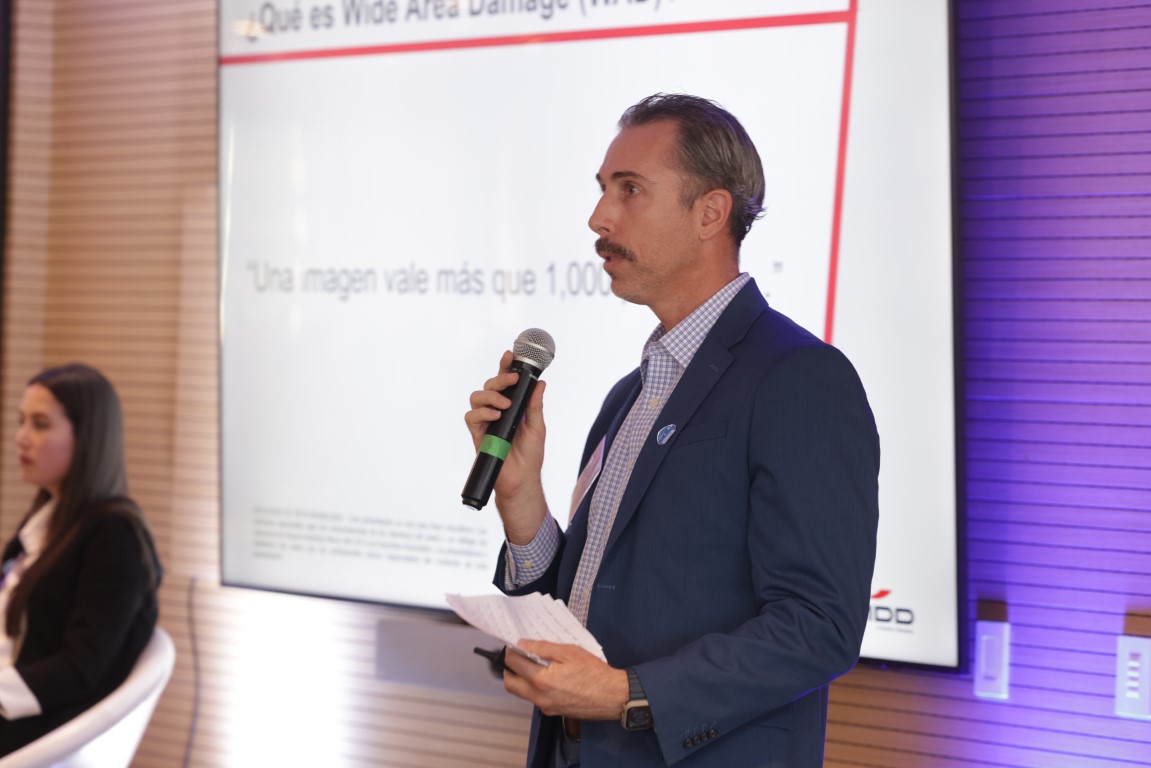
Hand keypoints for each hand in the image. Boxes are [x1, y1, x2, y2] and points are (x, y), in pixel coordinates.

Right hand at [464, 351, 547, 542]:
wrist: (521, 480)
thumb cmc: (531, 455)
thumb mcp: (538, 426)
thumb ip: (535, 405)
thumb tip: (540, 383)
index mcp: (512, 406)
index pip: (506, 382)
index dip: (505, 366)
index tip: (510, 354)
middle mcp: (497, 411)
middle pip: (490, 385)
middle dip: (500, 378)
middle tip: (513, 380)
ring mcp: (486, 421)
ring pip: (477, 396)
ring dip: (491, 396)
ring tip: (505, 405)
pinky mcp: (477, 434)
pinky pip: (471, 416)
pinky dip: (483, 413)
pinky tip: (496, 416)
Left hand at [502, 639, 628, 720]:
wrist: (612, 697)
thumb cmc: (594, 673)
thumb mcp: (569, 652)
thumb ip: (543, 648)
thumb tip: (523, 644)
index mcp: (541, 680)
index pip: (513, 664)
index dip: (511, 652)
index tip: (513, 644)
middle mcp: (539, 697)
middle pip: (511, 684)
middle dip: (509, 669)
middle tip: (517, 656)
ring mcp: (546, 707)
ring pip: (522, 693)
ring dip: (521, 679)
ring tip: (532, 664)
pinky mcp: (554, 712)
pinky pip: (535, 699)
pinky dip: (534, 687)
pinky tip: (547, 677)